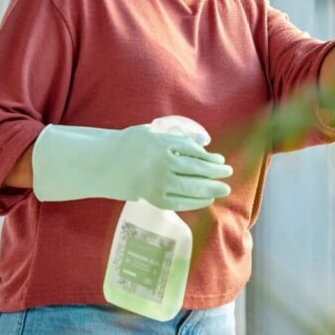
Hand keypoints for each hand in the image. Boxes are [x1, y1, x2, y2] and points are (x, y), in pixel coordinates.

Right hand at [32, 116, 232, 211]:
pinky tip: (206, 199)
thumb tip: (205, 141)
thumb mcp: (153, 132)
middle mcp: (162, 163)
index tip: (219, 159)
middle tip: (229, 173)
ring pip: (191, 187)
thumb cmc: (131, 145)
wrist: (106, 165)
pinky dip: (195, 202)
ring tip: (223, 188)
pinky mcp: (155, 198)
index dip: (209, 157)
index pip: (193, 151)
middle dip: (215, 172)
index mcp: (161, 143)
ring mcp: (158, 182)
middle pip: (196, 169)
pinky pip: (180, 202)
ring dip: (210, 188)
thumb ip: (179, 136)